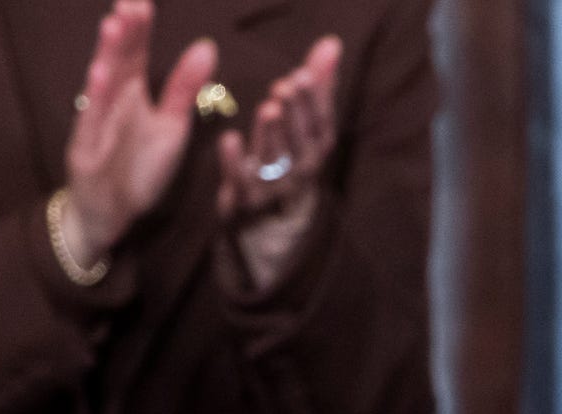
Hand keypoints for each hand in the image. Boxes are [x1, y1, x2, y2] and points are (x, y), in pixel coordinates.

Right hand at [60, 2, 218, 266]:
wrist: (110, 211)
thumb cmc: (138, 165)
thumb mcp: (172, 126)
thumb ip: (185, 87)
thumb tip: (207, 46)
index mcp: (133, 92)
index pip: (138, 52)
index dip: (143, 25)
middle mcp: (113, 101)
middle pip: (120, 60)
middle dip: (126, 29)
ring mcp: (97, 122)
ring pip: (103, 83)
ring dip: (108, 54)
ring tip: (116, 24)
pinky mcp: (87, 148)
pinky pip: (92, 120)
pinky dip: (96, 98)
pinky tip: (100, 74)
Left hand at [217, 35, 342, 289]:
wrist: (270, 222)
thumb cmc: (286, 160)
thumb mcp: (305, 125)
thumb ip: (318, 85)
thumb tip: (331, 44)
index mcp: (315, 150)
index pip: (320, 125)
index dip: (315, 102)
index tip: (304, 74)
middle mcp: (300, 171)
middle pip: (301, 143)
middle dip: (295, 116)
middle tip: (285, 87)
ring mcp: (274, 188)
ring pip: (277, 162)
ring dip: (273, 136)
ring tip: (268, 109)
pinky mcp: (246, 201)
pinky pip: (242, 182)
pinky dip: (235, 162)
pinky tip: (230, 139)